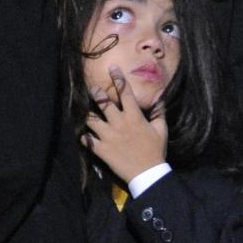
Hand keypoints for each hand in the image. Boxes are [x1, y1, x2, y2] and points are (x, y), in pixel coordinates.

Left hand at [83, 65, 167, 184]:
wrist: (148, 174)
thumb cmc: (156, 151)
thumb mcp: (161, 130)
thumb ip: (159, 112)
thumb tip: (160, 97)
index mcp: (134, 117)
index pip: (125, 93)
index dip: (118, 78)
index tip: (112, 68)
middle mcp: (119, 123)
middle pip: (103, 102)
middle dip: (96, 93)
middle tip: (92, 88)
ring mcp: (108, 136)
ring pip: (91, 119)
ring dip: (86, 113)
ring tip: (82, 109)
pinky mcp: (101, 149)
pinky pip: (87, 139)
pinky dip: (83, 135)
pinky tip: (81, 132)